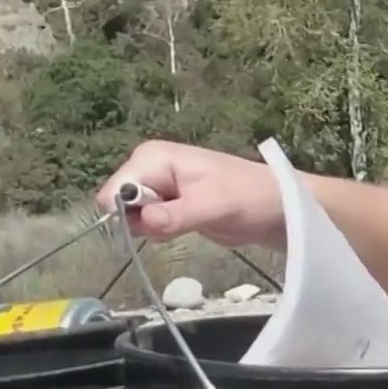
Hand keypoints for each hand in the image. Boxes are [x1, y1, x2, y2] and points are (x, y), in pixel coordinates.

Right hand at [97, 141, 283, 247]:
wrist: (275, 206)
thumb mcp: (212, 208)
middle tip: (176, 224)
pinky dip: (163, 230)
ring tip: (187, 222)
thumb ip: (175, 216)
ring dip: (155, 228)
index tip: (155, 225)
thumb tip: (143, 222)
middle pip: (119, 204)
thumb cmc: (247, 199)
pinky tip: (187, 225)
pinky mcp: (167, 201)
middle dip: (142, 222)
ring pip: (133, 217)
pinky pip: (148, 222)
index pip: (112, 191)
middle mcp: (148, 166)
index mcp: (152, 157)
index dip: (126, 214)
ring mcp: (157, 183)